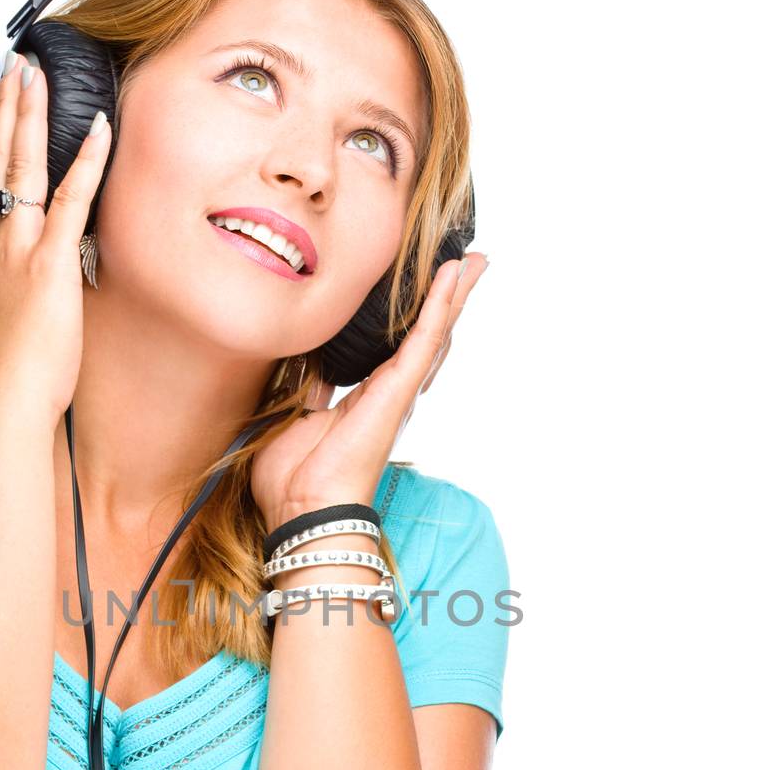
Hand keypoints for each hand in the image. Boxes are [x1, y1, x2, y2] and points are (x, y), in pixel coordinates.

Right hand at [0, 52, 112, 431]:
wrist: (7, 400)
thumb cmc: (7, 377)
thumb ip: (3, 300)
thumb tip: (10, 302)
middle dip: (1, 110)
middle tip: (11, 68)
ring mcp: (19, 249)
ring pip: (22, 166)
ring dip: (31, 115)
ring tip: (37, 74)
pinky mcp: (52, 263)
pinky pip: (73, 199)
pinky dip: (87, 159)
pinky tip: (100, 127)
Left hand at [251, 253, 489, 526]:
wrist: (303, 508)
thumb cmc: (294, 478)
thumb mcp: (296, 416)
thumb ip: (308, 386)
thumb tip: (307, 361)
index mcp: (366, 398)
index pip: (395, 346)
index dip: (413, 315)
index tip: (426, 285)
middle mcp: (390, 393)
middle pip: (427, 336)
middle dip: (447, 299)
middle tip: (469, 263)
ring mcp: (398, 392)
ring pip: (435, 332)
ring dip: (454, 294)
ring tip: (475, 261)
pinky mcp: (398, 391)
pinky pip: (425, 339)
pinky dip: (440, 305)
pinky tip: (454, 275)